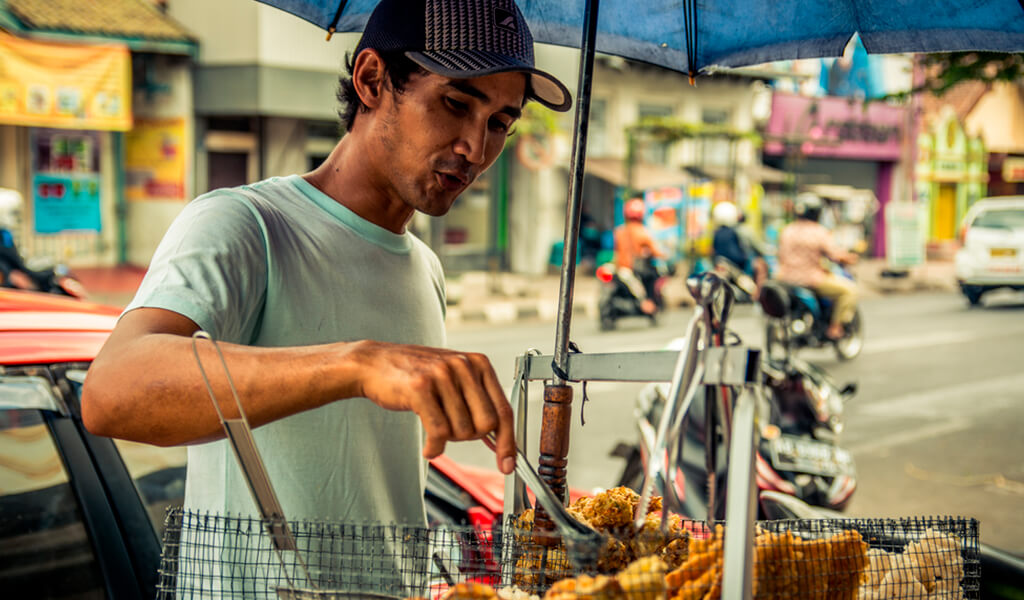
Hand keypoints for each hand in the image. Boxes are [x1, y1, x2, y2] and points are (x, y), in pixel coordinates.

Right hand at [348, 341, 515, 473]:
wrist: (374, 363)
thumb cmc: (415, 374)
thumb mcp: (453, 379)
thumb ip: (477, 402)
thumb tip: (499, 439)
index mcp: (478, 363)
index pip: (504, 409)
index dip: (508, 441)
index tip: (507, 464)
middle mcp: (463, 366)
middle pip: (486, 424)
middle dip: (469, 437)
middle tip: (451, 431)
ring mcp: (442, 375)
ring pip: (461, 430)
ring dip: (447, 440)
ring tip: (433, 428)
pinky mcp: (421, 388)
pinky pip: (439, 432)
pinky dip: (434, 448)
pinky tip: (429, 447)